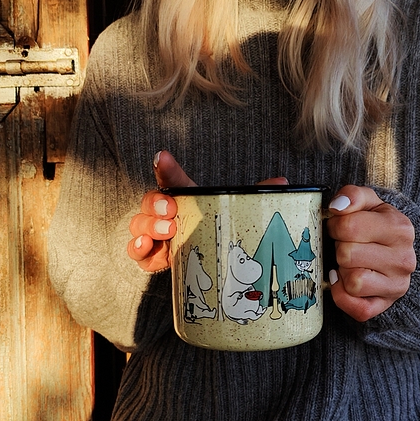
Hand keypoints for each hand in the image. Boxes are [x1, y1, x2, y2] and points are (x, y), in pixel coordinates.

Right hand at [127, 151, 288, 272]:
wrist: (207, 263)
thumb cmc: (216, 231)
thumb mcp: (235, 213)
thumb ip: (254, 197)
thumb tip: (282, 183)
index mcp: (184, 198)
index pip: (172, 178)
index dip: (166, 167)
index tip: (163, 157)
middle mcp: (165, 214)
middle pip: (151, 201)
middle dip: (157, 203)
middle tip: (172, 211)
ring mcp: (155, 235)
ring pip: (139, 224)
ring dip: (149, 226)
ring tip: (168, 232)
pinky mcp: (151, 256)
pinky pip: (136, 252)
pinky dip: (139, 249)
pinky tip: (147, 247)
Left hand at [326, 185, 415, 321]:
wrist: (398, 255)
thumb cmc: (377, 227)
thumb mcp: (370, 203)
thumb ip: (353, 195)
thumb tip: (337, 206)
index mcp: (400, 228)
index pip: (349, 226)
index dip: (335, 225)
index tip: (340, 227)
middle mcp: (403, 259)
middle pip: (347, 254)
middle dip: (339, 248)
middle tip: (345, 245)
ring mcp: (397, 286)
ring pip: (352, 281)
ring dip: (342, 271)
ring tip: (349, 262)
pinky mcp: (385, 306)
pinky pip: (356, 308)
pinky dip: (343, 296)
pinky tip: (344, 282)